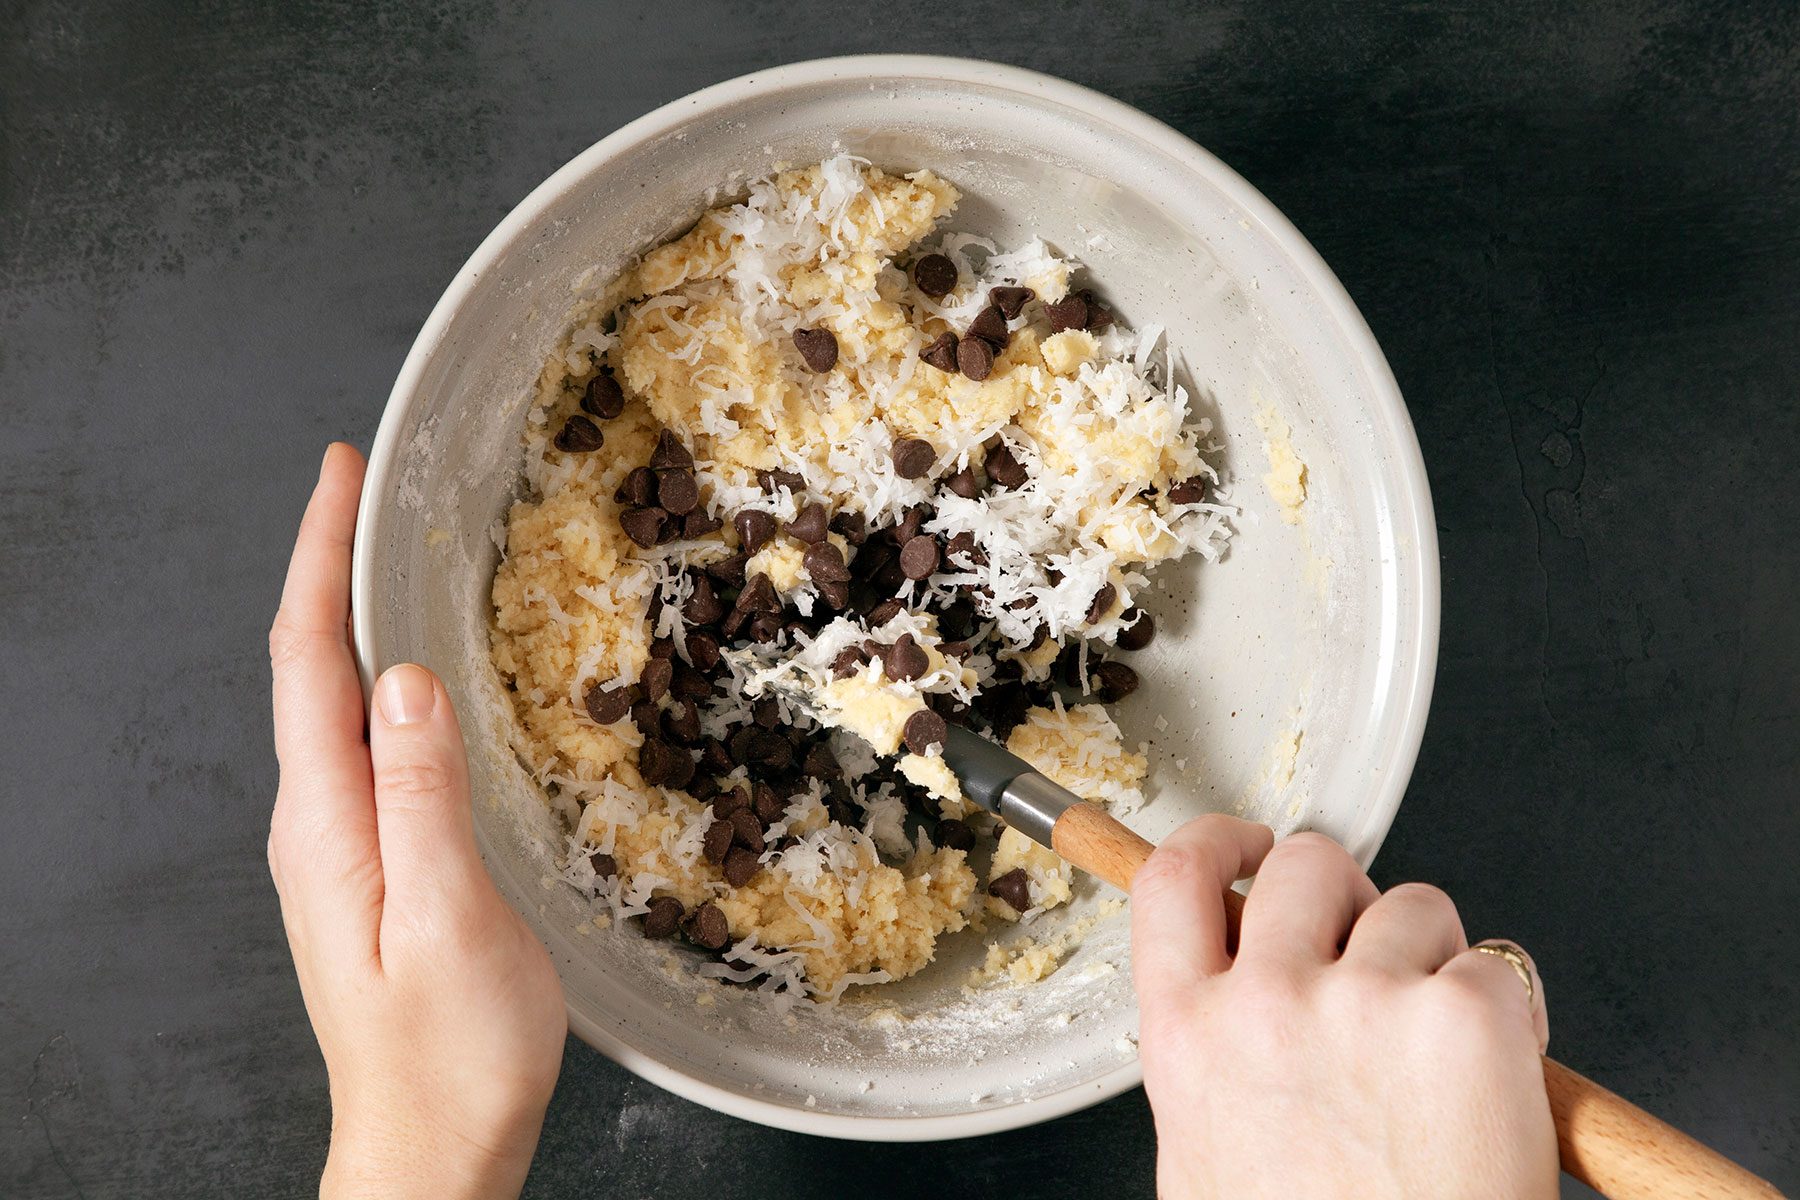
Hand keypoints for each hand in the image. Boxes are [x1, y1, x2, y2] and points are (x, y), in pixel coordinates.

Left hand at [268, 444, 565, 1199]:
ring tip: (384, 555)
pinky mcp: (373, 867)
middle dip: (326, 568)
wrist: (432, 1146)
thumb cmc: (449, 1052)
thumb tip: (403, 678)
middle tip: (362, 489)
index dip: (315, 559)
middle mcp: (318, 827)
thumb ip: (422, 795)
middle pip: (308, 669)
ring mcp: (340, 848)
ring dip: (351, 620)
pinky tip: (415, 676)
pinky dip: (381, 681)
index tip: (334, 475)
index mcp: (327, 826)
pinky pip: (367, 746)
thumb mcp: (449, 918)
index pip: (305, 662)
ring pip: (336, 704)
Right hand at [1131, 817, 1554, 1199]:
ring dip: (1433, 956)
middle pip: (1303, 863)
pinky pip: (1496, 965)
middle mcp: (1265, 999)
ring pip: (1414, 905)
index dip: (1215, 843)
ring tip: (1436, 1051)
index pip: (1176, 880)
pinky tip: (1488, 1084)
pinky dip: (1506, 1015)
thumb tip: (1230, 989)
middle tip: (1370, 942)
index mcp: (1188, 1036)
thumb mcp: (1205, 1159)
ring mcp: (1365, 998)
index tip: (1244, 844)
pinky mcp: (1463, 1013)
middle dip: (1345, 889)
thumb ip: (1211, 1059)